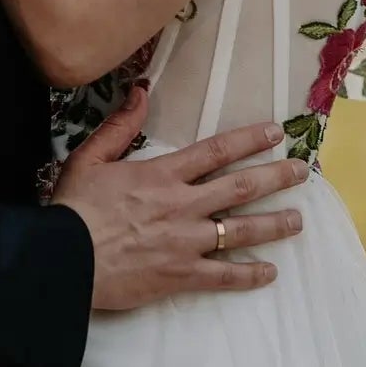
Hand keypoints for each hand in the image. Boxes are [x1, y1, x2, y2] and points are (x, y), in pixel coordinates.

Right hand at [52, 89, 308, 311]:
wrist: (63, 260)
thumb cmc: (74, 208)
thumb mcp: (90, 157)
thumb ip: (120, 125)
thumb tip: (141, 90)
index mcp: (163, 175)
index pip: (217, 151)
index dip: (250, 140)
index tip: (276, 132)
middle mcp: (182, 205)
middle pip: (240, 188)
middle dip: (275, 177)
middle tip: (303, 171)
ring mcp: (185, 242)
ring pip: (240, 231)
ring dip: (273, 224)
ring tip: (298, 220)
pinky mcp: (180, 275)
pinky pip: (222, 276)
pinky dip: (248, 275)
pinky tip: (269, 272)